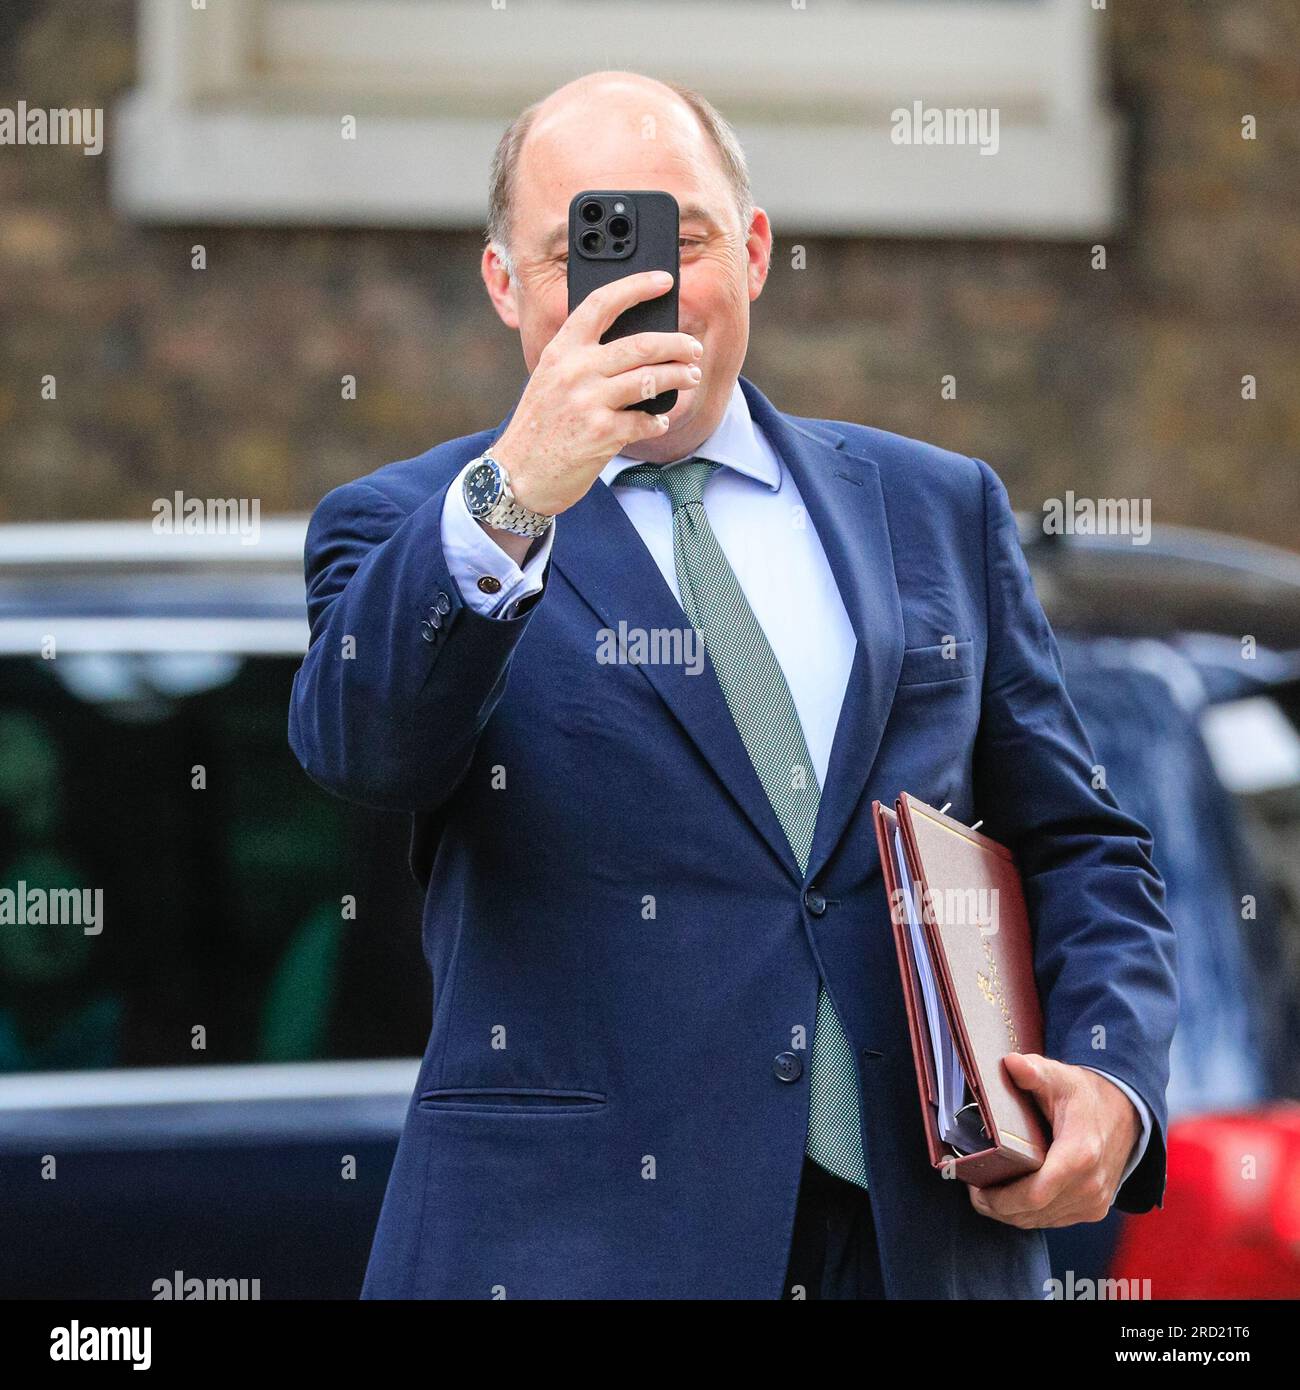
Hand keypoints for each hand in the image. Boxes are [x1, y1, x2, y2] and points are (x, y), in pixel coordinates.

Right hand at [491, 271, 703, 517]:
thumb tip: (635, 347)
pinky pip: (645, 420)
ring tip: (690, 377)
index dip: (636, 287)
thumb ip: (581, 359)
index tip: (663, 282)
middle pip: (642, 344)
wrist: (517, 474)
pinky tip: (658, 421)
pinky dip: (657, 420)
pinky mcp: (602, 433)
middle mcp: (574, 370)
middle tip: (692, 348)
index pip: (601, 304)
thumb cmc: (539, 426)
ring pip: (650, 379)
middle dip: (677, 344)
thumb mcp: (549, 380)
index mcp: (561, 350)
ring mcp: (589, 401)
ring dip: (679, 377)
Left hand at [967, 1053, 1139, 1228]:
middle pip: (1033, 1212)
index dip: (1001, 1198)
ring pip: (1042, 1220)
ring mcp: (1094, 1201)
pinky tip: (1012, 1198)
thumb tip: (1010, 1063)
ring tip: (987, 1195)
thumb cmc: (1084, 1094)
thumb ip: (1034, 1071)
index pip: (1035, 1194)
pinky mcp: (1094, 1209)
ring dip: (1012, 1214)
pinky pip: (1054, 1219)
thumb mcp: (1059, 1077)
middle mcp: (1090, 1186)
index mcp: (1080, 1155)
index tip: (976, 1189)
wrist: (1125, 1112)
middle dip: (998, 1207)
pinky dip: (1031, 1214)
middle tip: (974, 1193)